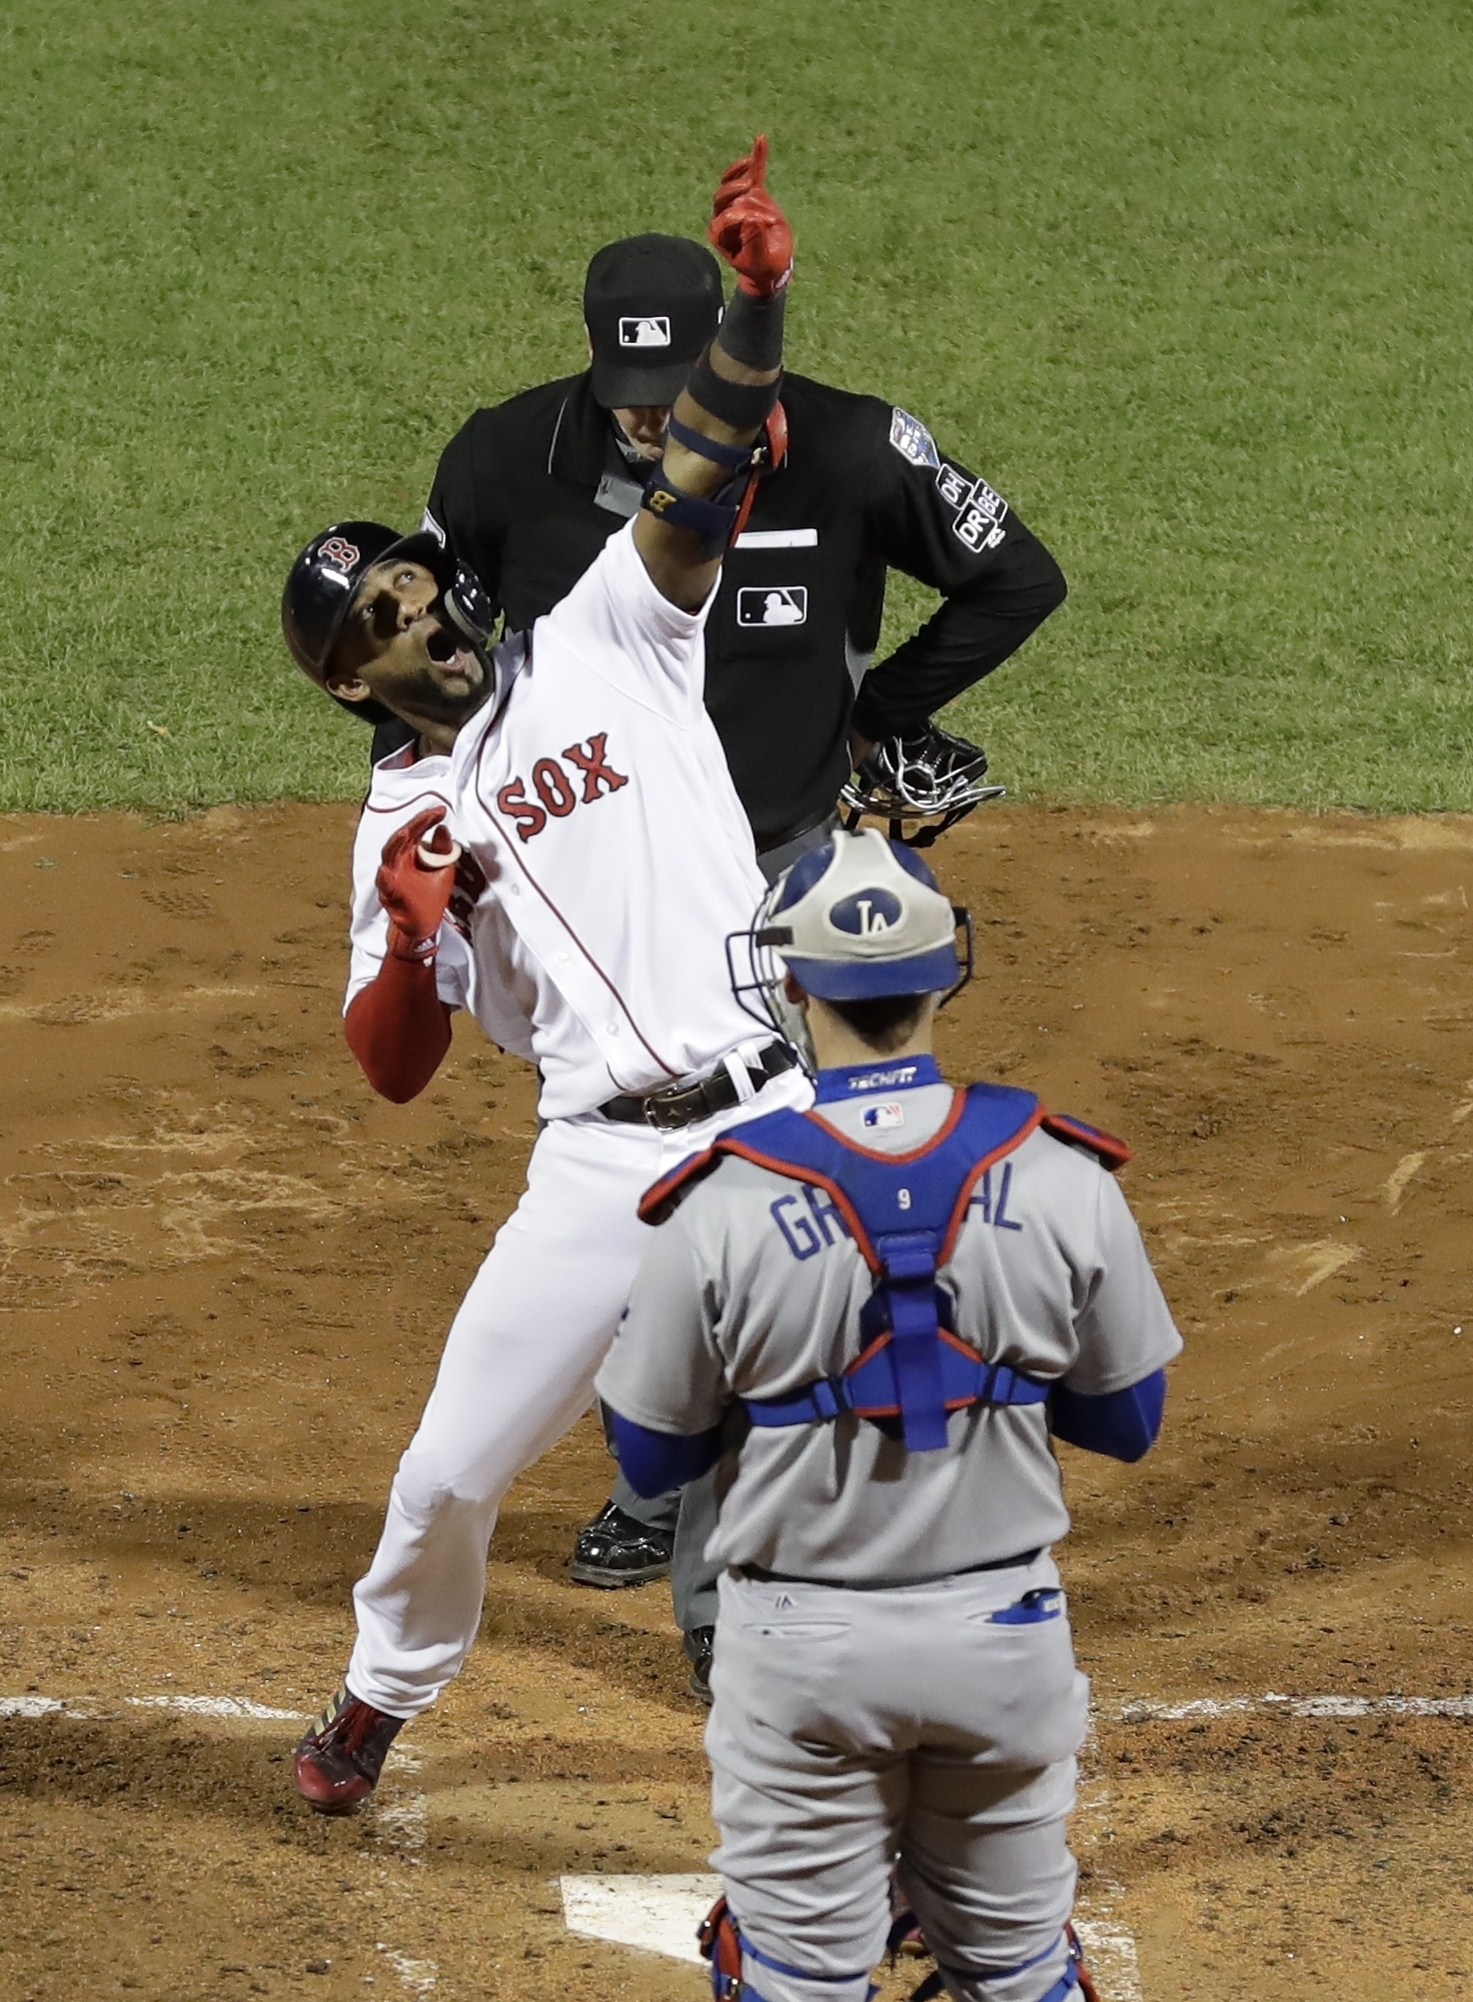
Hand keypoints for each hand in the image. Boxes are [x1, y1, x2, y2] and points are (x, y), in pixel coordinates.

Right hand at [377, 807, 456, 959]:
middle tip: (429, 816)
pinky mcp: (388, 893)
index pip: (416, 831)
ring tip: (405, 832)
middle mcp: (398, 861)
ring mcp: (390, 876)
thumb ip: (444, 850)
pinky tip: (387, 871)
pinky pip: (384, 883)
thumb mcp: (443, 870)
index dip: (427, 820)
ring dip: (396, 843)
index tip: (441, 811)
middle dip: (415, 825)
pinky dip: (385, 877)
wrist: (422, 924)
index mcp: (410, 853)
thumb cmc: (430, 896)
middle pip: (402, 837)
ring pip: (389, 855)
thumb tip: (443, 828)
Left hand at [708, 135, 792, 296]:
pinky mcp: (753, 194)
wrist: (772, 264)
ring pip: (736, 184)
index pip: (725, 217)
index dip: (744, 218)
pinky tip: (761, 139)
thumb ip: (754, 242)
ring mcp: (737, 202)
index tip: (767, 224)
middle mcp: (723, 215)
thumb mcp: (759, 260)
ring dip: (745, 179)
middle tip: (757, 202)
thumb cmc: (763, 265)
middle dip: (743, 199)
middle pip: (724, 197)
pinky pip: (753, 173)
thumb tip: (753, 219)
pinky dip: (757, 157)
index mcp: (719, 234)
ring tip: (753, 180)